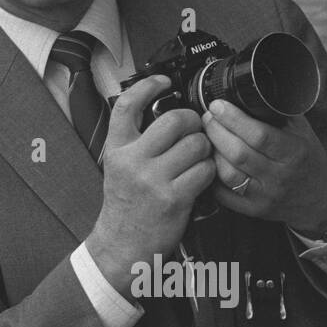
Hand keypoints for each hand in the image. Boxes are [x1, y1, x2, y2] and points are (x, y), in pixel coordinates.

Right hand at [86, 75, 215, 292]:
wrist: (122, 245)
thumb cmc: (126, 204)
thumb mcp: (119, 166)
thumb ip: (135, 140)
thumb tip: (164, 110)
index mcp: (117, 148)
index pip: (127, 105)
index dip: (148, 86)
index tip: (164, 81)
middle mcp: (132, 160)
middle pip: (173, 120)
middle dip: (193, 122)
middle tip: (194, 130)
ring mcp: (153, 180)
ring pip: (195, 144)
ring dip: (205, 149)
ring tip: (198, 158)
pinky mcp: (174, 198)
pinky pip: (205, 171)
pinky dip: (209, 172)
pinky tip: (200, 178)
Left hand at [201, 99, 326, 232]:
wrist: (318, 198)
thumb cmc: (306, 159)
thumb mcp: (301, 132)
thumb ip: (276, 114)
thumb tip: (246, 91)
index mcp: (294, 153)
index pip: (260, 135)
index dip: (234, 119)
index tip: (218, 106)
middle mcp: (279, 177)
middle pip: (238, 153)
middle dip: (216, 131)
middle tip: (207, 117)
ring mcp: (264, 196)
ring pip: (227, 174)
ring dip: (211, 151)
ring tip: (206, 136)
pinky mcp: (251, 210)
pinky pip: (222, 193)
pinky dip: (211, 173)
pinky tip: (209, 159)